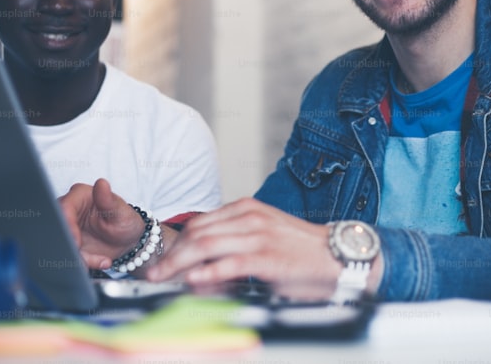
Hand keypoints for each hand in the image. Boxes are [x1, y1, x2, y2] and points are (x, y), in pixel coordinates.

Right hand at [58, 178, 146, 268]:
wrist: (128, 242)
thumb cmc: (125, 220)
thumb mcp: (122, 211)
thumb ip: (109, 200)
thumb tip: (101, 183)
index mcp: (80, 195)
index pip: (65, 208)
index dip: (68, 225)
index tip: (76, 242)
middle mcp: (69, 211)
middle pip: (57, 228)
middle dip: (70, 246)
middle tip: (86, 258)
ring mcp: (66, 229)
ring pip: (60, 244)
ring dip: (79, 258)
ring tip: (102, 261)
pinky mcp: (67, 245)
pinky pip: (66, 256)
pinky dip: (82, 263)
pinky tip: (102, 262)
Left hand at [146, 198, 373, 300]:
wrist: (338, 256)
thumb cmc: (301, 252)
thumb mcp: (263, 240)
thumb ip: (233, 248)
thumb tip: (201, 269)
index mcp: (247, 210)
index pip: (199, 223)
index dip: (175, 244)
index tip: (160, 262)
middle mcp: (250, 217)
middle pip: (196, 233)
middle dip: (169, 256)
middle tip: (153, 275)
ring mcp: (259, 236)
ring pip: (206, 245)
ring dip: (179, 265)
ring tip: (163, 280)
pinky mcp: (268, 257)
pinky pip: (230, 263)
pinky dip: (207, 272)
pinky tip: (193, 281)